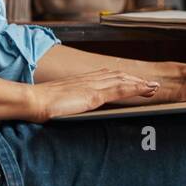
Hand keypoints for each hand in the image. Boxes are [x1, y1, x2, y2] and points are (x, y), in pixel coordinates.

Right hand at [27, 69, 159, 122]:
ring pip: (122, 80)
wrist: (31, 101)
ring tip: (153, 87)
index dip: (123, 79)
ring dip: (139, 83)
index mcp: (81, 82)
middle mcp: (89, 80)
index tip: (135, 82)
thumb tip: (71, 110)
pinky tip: (145, 89)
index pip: (107, 77)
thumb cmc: (40, 104)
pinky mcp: (93, 94)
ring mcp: (91, 86)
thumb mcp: (59, 102)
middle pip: (118, 76)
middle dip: (136, 80)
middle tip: (151, 85)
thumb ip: (69, 103)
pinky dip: (134, 87)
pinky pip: (119, 89)